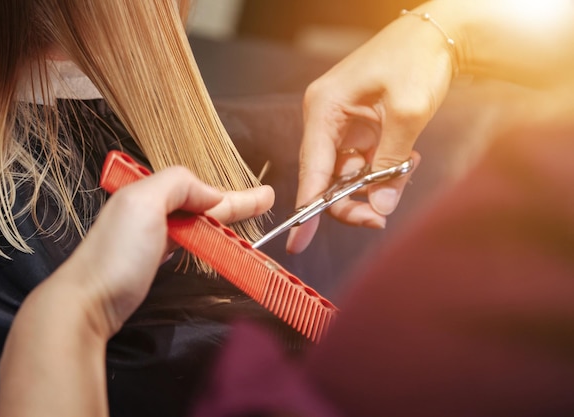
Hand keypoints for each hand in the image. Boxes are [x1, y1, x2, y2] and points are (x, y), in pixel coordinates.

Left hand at [55, 166, 273, 336]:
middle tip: (264, 202)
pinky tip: (211, 236)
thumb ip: (177, 184)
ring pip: (194, 222)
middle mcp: (147, 210)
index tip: (263, 197)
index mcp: (146, 191)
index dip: (232, 194)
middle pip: (200, 204)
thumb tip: (211, 194)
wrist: (85, 303)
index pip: (199, 188)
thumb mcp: (143, 203)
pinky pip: (185, 240)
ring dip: (221, 219)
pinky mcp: (149, 260)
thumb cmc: (116, 254)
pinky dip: (204, 236)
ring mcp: (148, 236)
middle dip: (232, 203)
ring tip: (245, 218)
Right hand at [287, 6, 453, 252]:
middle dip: (351, 201)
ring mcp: (342, 124)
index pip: (311, 169)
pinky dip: (383, 171)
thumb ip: (391, 164)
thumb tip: (380, 208)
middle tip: (379, 218)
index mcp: (324, 108)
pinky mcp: (359, 128)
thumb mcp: (407, 112)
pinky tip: (408, 159)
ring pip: (347, 175)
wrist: (437, 34)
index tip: (298, 241)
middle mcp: (326, 119)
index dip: (306, 209)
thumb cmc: (416, 59)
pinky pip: (363, 163)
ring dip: (374, 185)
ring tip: (407, 170)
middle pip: (327, 178)